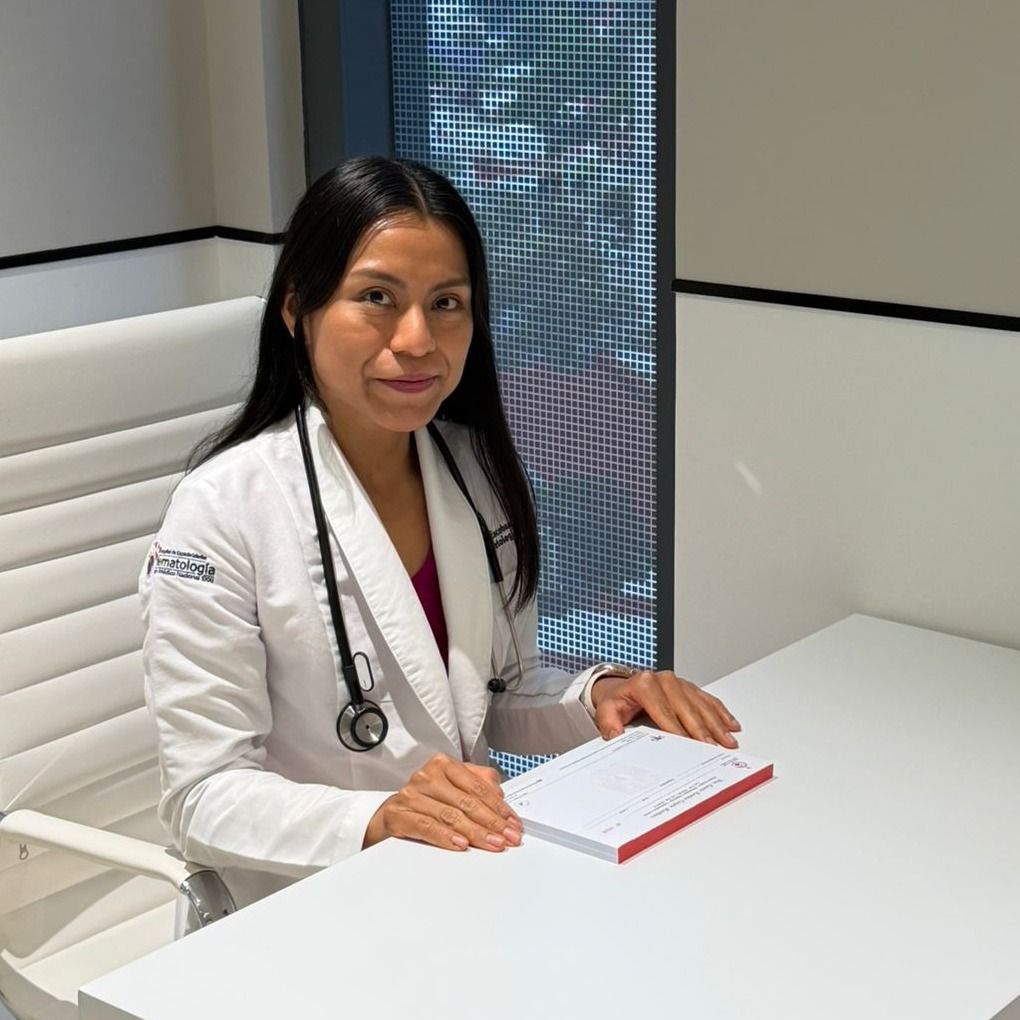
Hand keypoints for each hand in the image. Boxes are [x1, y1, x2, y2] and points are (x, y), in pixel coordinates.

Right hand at [363, 753, 522, 851]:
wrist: (392, 814)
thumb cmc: (428, 800)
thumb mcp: (454, 786)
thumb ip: (479, 784)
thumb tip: (500, 795)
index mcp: (443, 765)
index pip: (478, 786)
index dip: (498, 806)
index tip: (513, 823)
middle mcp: (426, 776)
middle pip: (467, 802)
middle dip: (492, 822)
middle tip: (509, 837)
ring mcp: (411, 795)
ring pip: (450, 815)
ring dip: (476, 833)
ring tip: (493, 844)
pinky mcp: (398, 815)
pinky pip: (426, 827)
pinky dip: (445, 837)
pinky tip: (461, 844)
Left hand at [591, 670, 741, 746]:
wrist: (621, 688)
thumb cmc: (617, 701)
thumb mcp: (607, 710)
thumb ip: (608, 723)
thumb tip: (615, 735)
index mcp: (644, 684)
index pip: (664, 711)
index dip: (677, 729)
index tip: (688, 744)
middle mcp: (664, 680)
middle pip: (686, 708)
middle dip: (702, 729)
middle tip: (713, 746)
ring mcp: (678, 682)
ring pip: (701, 704)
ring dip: (716, 723)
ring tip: (727, 740)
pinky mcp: (687, 686)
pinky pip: (707, 699)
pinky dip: (720, 712)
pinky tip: (730, 724)